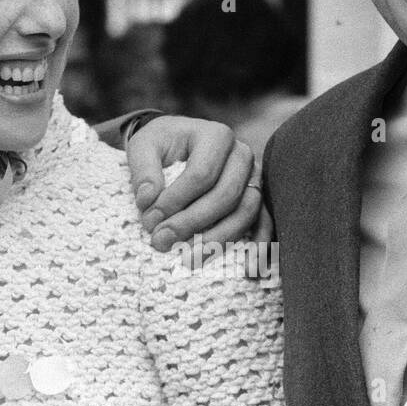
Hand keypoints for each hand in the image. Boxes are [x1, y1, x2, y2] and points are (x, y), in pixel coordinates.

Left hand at [126, 115, 260, 251]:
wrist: (176, 142)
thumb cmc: (160, 143)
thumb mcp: (142, 146)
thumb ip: (143, 170)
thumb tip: (148, 200)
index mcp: (216, 136)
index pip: (201, 174)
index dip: (175, 201)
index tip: (149, 220)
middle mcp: (242, 155)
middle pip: (225, 196)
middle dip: (193, 223)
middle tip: (162, 242)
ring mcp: (254, 177)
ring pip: (245, 212)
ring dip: (218, 239)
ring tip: (190, 259)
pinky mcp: (257, 197)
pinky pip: (264, 222)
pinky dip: (259, 246)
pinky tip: (249, 269)